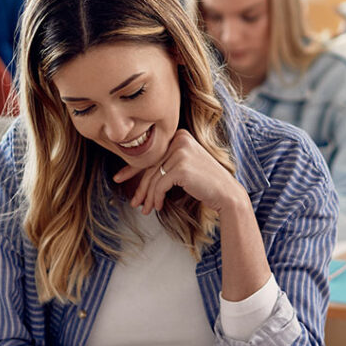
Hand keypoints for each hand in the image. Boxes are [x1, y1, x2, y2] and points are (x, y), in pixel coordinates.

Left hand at [113, 129, 247, 217]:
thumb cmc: (204, 182)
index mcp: (180, 135)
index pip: (151, 154)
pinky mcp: (181, 166)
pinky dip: (157, 198)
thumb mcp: (183, 167)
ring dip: (148, 197)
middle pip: (151, 166)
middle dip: (140, 187)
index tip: (119, 178)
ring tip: (145, 209)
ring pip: (154, 178)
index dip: (132, 169)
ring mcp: (181, 151)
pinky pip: (160, 185)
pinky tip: (158, 206)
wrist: (226, 193)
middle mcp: (180, 139)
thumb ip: (165, 164)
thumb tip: (137, 176)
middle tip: (133, 202)